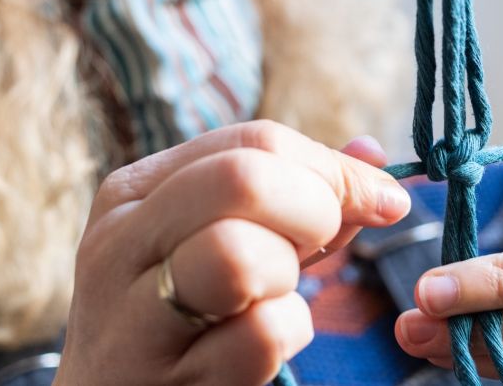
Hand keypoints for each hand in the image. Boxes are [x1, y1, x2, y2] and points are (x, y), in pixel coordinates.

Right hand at [54, 121, 409, 385]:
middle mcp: (121, 244)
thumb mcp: (212, 236)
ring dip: (286, 276)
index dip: (333, 168)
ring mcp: (136, 319)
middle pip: (245, 180)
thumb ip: (292, 193)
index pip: (253, 141)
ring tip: (272, 295)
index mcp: (134, 192)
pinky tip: (260, 348)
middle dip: (314, 209)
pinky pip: (261, 335)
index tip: (380, 200)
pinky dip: (286, 336)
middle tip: (319, 246)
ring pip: (239, 255)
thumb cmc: (179, 310)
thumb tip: (373, 155)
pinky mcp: (169, 382)